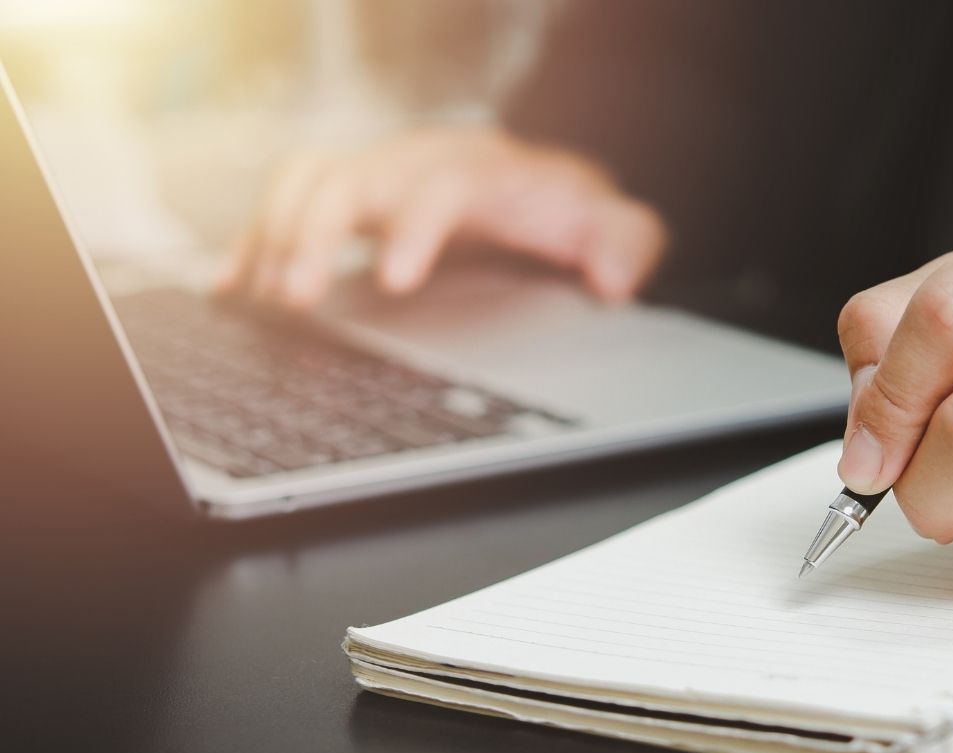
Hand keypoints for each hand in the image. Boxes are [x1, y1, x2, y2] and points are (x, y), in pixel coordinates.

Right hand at [220, 127, 665, 306]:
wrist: (539, 181)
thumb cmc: (568, 207)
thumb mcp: (614, 223)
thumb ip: (626, 243)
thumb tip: (614, 280)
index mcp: (483, 168)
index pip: (440, 185)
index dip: (412, 229)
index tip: (393, 282)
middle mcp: (420, 159)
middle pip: (353, 176)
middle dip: (314, 233)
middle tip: (295, 298)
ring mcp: (379, 173)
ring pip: (309, 179)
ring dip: (274, 233)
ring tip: (262, 297)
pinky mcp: (351, 196)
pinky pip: (288, 200)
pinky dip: (255, 240)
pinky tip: (232, 285)